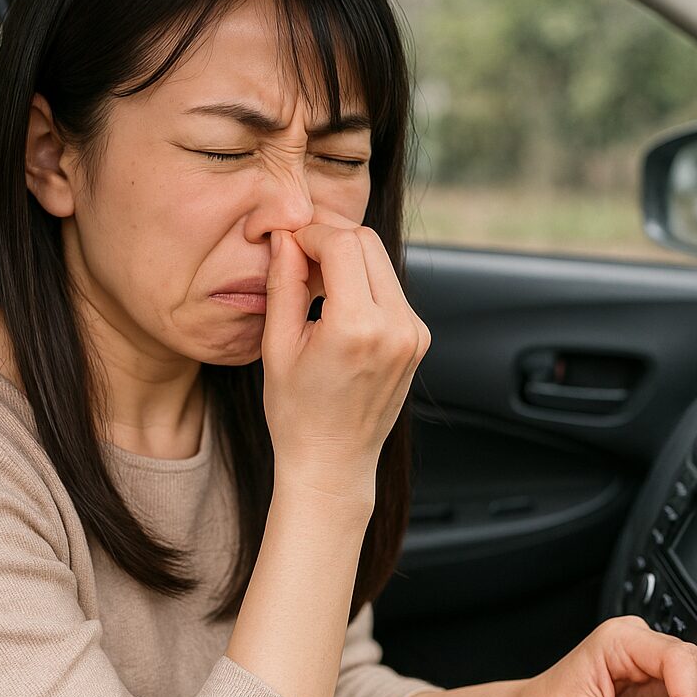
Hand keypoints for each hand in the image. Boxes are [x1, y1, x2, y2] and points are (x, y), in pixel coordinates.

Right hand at [261, 214, 430, 500]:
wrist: (333, 463)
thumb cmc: (298, 416)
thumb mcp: (277, 346)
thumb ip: (283, 283)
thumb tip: (285, 237)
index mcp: (358, 328)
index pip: (343, 244)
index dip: (311, 234)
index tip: (288, 243)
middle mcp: (397, 327)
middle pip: (367, 243)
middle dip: (330, 239)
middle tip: (298, 257)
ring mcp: (414, 334)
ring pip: (381, 261)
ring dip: (347, 258)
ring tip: (313, 284)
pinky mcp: (419, 339)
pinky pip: (391, 289)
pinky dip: (363, 281)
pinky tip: (335, 302)